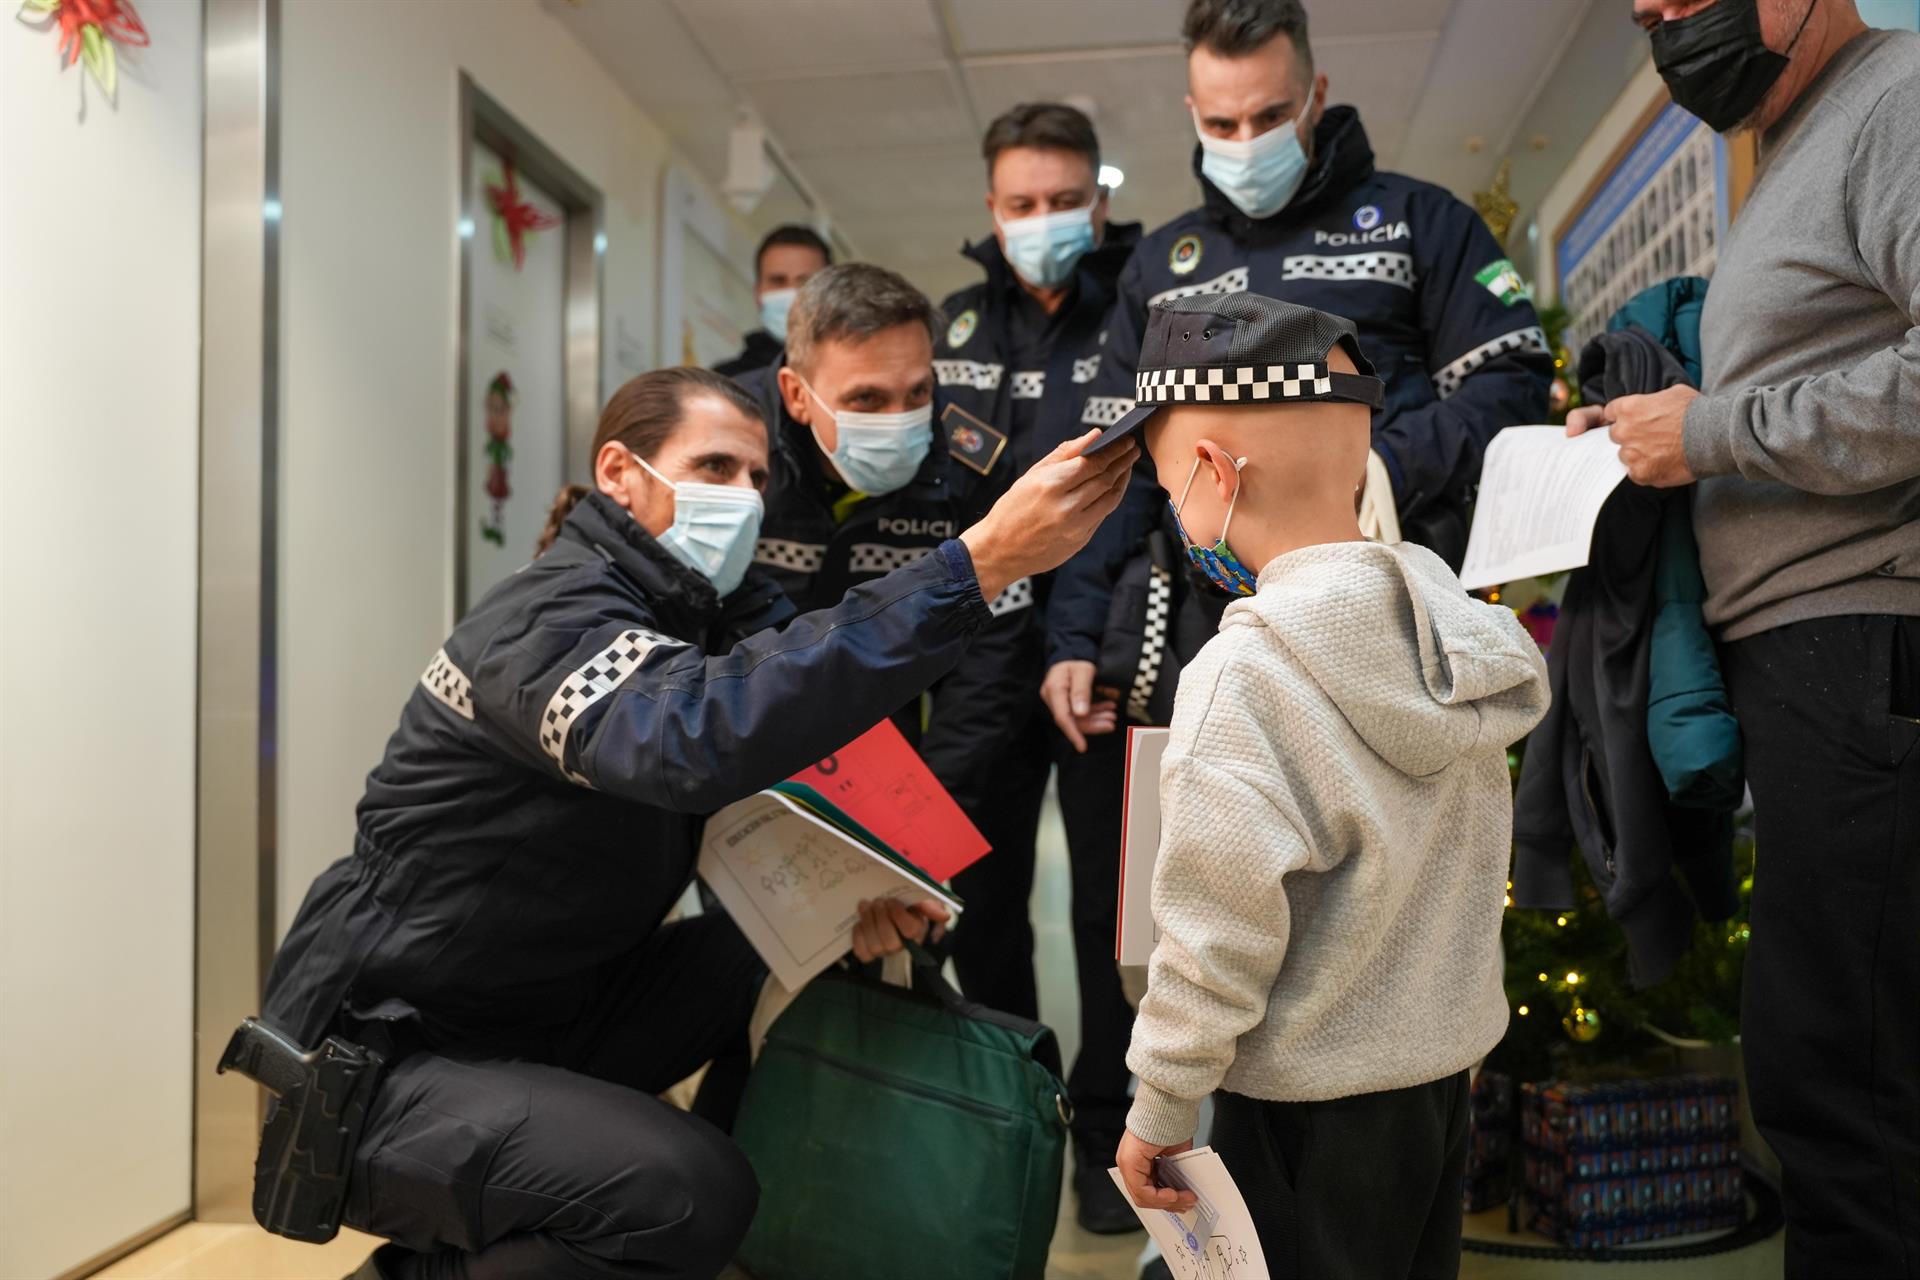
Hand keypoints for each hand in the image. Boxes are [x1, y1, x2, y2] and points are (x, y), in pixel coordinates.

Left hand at [849, 897, 949, 963]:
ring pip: (875, 947)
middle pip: (891, 943)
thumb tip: (945, 916)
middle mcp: (901, 944)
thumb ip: (931, 904)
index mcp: (917, 930)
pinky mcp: (868, 951)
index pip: (910, 931)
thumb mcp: (920, 894)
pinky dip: (858, 936)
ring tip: (866, 906)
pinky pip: (862, 952)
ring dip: (868, 923)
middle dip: (881, 920)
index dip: (898, 916)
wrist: (886, 895)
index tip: (892, 900)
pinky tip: (860, 922)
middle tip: (878, 901)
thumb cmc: (905, 897)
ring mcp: (884, 949)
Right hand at [961, 430, 1136, 600]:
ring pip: (1110, 498)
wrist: (1000, 551)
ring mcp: (1075, 527)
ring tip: (1127, 466)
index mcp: (1050, 486)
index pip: (1092, 462)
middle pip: (1105, 479)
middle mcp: (1065, 507)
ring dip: (1122, 480)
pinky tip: (1113, 487)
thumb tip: (1092, 436)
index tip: (1125, 440)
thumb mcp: (1031, 476)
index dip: (1113, 450)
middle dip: (1122, 462)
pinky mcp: (1080, 541)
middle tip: (1131, 449)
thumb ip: (1064, 454)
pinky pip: (1102, 515)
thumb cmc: (1011, 510)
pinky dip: (1111, 498)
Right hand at [1041, 660, 1118, 752]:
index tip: (1082, 746)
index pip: (1062, 717)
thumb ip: (1081, 691)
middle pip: (1071, 720)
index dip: (1073, 733)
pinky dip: (1094, 712)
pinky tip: (1107, 709)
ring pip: (1077, 718)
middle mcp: (1053, 698)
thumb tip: (1081, 714)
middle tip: (1111, 722)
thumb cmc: (1077, 660)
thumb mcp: (1083, 671)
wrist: (1071, 652)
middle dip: (1092, 724)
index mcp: (1054, 690)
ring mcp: (1058, 701)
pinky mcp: (1065, 702)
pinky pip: (1079, 713)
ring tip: (1112, 716)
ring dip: (1096, 719)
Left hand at [1115, 1130, 1196, 1212]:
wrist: (1167, 1104)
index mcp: (1137, 1160)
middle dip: (1169, 1204)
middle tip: (1188, 1203)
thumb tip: (1183, 1191)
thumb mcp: (1174, 1155)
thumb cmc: (1171, 1123)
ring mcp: (1126, 1162)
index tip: (1182, 1202)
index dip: (1165, 1200)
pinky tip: (1174, 1194)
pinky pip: (1142, 1190)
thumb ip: (1174, 1173)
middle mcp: (1127, 1162)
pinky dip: (1160, 1197)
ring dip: (1168, 1202)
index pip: (1146, 1190)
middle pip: (1144, 1197)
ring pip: (1142, 1197)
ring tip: (1186, 1199)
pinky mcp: (1129, 1161)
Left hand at [1565, 385, 1698, 487]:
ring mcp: (1631, 454)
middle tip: (1650, 437)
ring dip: (1637, 455)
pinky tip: (1662, 464)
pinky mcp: (1641, 473)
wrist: (1712, 435)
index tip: (1632, 421)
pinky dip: (1646, 470)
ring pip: (1625, 456)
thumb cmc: (1696, 412)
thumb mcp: (1671, 394)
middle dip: (1629, 436)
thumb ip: (1651, 401)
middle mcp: (1624, 431)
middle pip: (1615, 435)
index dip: (1622, 417)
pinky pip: (1635, 473)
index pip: (1610, 413)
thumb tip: (1650, 406)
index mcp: (1628, 408)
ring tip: (1659, 452)